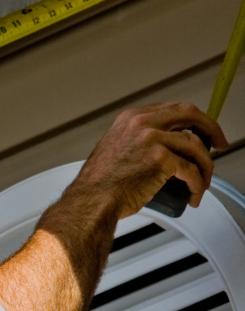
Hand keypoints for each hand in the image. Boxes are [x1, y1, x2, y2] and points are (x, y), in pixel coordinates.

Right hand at [73, 102, 228, 218]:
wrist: (91, 201)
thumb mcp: (113, 150)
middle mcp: (142, 123)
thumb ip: (133, 142)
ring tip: (203, 181)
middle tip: (219, 144)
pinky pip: (191, 169)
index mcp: (130, 119)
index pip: (172, 109)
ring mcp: (152, 140)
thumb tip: (156, 150)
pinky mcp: (161, 160)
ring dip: (206, 165)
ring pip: (195, 146)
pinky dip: (198, 183)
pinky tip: (195, 194)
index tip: (200, 131)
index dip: (191, 120)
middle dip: (211, 128)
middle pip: (190, 114)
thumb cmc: (98, 185)